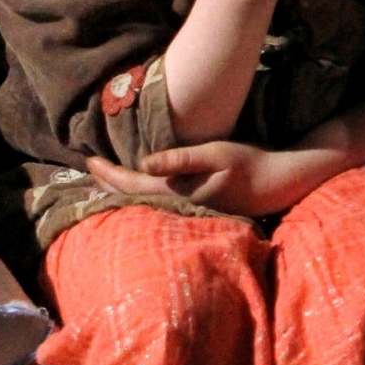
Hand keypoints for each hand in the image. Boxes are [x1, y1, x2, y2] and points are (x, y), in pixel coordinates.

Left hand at [85, 140, 320, 216]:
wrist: (276, 184)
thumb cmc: (248, 164)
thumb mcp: (216, 153)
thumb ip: (180, 159)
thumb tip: (143, 162)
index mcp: (177, 191)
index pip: (133, 184)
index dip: (109, 173)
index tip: (89, 161)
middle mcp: (177, 205)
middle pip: (133, 197)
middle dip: (109, 184)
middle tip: (88, 170)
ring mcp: (185, 210)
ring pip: (143, 202)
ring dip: (122, 191)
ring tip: (103, 182)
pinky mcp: (194, 208)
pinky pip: (156, 201)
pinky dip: (140, 194)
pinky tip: (136, 190)